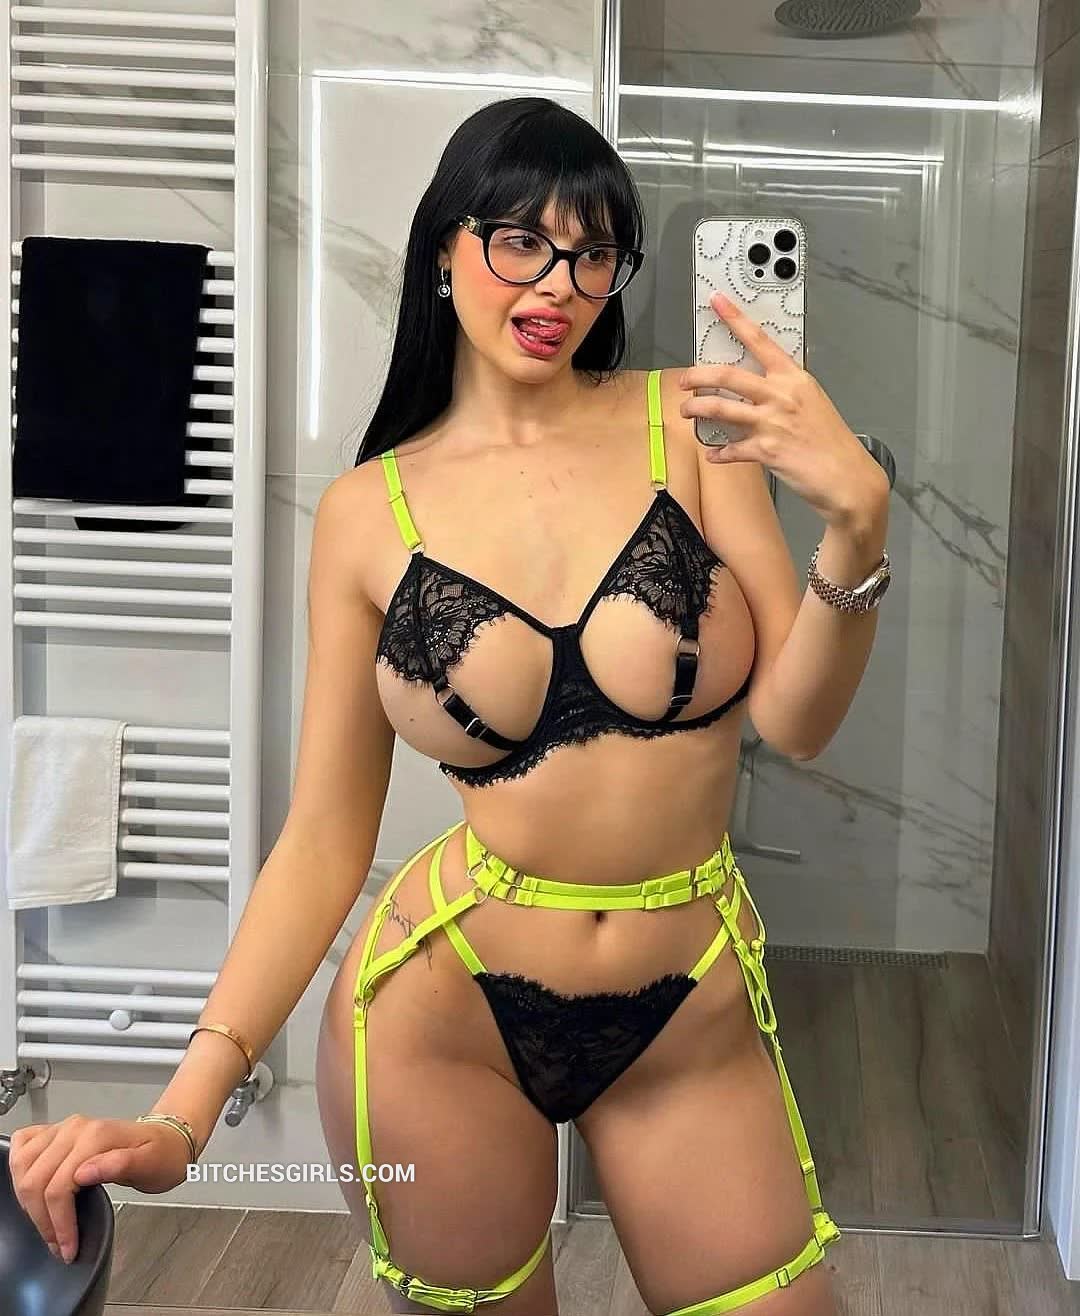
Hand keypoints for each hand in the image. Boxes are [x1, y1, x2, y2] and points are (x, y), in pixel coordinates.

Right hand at [8, 1113, 192, 1262]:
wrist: (167, 1140)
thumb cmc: (161, 1156)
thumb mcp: (151, 1166)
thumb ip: (119, 1166)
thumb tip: (83, 1173)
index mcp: (96, 1137)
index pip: (59, 1186)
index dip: (59, 1223)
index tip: (68, 1248)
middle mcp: (74, 1128)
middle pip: (35, 1180)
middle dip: (42, 1219)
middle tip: (59, 1243)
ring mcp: (63, 1128)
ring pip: (22, 1165)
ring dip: (27, 1201)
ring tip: (46, 1223)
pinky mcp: (56, 1132)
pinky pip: (23, 1146)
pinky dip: (18, 1170)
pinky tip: (29, 1189)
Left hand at [679, 291, 889, 529]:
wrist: (846, 476)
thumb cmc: (831, 442)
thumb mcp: (812, 402)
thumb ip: (784, 392)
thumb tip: (758, 389)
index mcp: (794, 378)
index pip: (760, 340)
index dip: (735, 318)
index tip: (717, 302)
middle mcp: (781, 395)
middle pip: (728, 375)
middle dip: (698, 375)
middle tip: (684, 380)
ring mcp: (772, 422)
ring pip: (721, 408)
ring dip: (698, 409)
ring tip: (688, 411)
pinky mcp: (766, 450)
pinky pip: (731, 449)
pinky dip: (718, 453)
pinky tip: (713, 454)